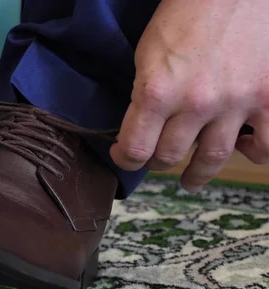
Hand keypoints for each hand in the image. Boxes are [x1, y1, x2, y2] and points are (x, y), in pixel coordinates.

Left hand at [110, 0, 268, 191]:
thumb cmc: (186, 14)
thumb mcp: (148, 54)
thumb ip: (145, 94)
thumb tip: (141, 127)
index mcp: (157, 91)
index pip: (134, 149)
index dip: (125, 159)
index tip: (125, 157)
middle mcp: (195, 103)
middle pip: (169, 156)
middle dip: (158, 160)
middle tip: (158, 159)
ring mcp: (235, 103)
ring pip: (212, 158)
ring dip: (197, 174)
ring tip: (191, 180)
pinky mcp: (268, 98)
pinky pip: (264, 145)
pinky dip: (253, 152)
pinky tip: (242, 149)